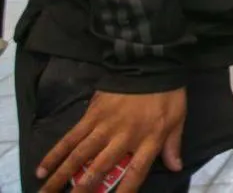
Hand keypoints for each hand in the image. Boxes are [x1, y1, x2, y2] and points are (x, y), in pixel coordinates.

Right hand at [37, 88, 185, 192]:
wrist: (151, 64)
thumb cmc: (167, 93)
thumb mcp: (177, 118)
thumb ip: (173, 144)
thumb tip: (176, 168)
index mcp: (149, 139)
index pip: (137, 171)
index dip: (127, 190)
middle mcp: (124, 137)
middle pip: (101, 167)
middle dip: (84, 188)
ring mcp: (105, 126)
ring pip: (80, 156)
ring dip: (62, 175)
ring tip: (47, 191)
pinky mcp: (91, 116)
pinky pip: (70, 138)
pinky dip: (55, 154)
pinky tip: (42, 168)